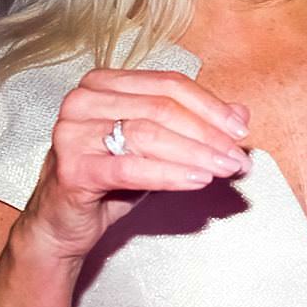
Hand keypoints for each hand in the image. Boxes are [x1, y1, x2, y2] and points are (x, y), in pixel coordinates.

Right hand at [16, 70, 252, 261]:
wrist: (65, 222)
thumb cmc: (111, 178)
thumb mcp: (158, 147)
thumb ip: (195, 125)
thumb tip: (241, 113)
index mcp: (104, 84)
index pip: (168, 84)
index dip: (211, 107)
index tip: (241, 131)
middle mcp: (83, 100)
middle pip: (161, 108)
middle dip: (208, 134)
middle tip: (238, 157)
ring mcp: (72, 132)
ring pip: (148, 135)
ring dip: (195, 154)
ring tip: (225, 169)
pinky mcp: (72, 168)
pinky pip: (130, 167)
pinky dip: (169, 174)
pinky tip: (198, 181)